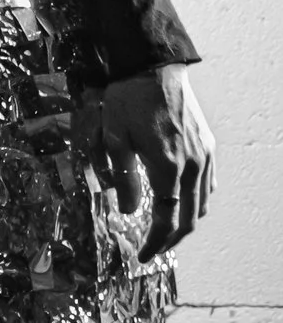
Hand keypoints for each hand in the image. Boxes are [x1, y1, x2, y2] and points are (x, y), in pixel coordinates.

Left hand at [97, 64, 215, 258]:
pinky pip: (208, 184)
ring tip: (165, 230)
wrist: (153, 68)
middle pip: (190, 218)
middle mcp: (192, 166)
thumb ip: (124, 177)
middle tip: (153, 249)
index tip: (143, 255)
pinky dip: (196, 200)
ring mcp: (204, 156)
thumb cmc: (127, 100)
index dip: (155, 242)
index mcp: (167, 167)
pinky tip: (181, 201)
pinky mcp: (208, 147)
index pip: (166, 219)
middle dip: (171, 240)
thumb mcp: (113, 138)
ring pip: (202, 203)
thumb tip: (129, 211)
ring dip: (186, 222)